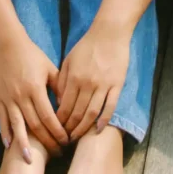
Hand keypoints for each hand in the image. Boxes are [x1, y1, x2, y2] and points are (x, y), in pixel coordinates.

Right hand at [0, 36, 67, 161]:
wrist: (7, 45)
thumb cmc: (33, 56)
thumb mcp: (51, 69)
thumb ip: (60, 88)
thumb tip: (71, 106)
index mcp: (35, 89)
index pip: (48, 117)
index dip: (57, 131)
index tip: (66, 141)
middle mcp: (20, 96)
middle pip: (34, 125)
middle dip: (46, 141)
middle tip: (57, 153)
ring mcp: (7, 99)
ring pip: (17, 126)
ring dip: (24, 144)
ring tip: (30, 160)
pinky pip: (2, 119)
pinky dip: (5, 133)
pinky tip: (9, 146)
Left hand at [56, 26, 129, 140]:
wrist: (109, 34)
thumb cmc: (87, 46)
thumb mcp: (69, 60)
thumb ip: (62, 80)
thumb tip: (59, 102)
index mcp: (73, 78)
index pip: (64, 106)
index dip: (58, 121)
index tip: (55, 130)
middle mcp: (87, 84)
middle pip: (77, 113)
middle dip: (69, 129)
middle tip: (65, 139)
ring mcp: (103, 86)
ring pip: (92, 113)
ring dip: (84, 128)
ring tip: (78, 137)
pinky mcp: (117, 85)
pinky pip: (110, 106)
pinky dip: (104, 120)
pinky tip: (98, 129)